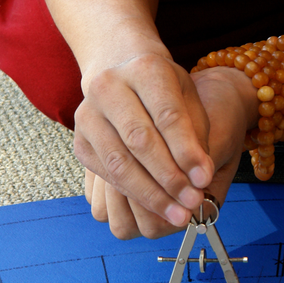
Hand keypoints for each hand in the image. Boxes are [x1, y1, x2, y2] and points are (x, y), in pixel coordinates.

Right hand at [76, 52, 214, 236]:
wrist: (124, 77)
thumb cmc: (167, 92)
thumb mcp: (189, 101)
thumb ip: (196, 136)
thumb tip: (200, 179)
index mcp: (146, 68)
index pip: (167, 116)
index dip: (187, 151)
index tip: (204, 180)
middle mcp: (109, 86)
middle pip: (140, 140)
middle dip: (170, 177)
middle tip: (193, 202)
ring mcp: (88, 113)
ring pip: (119, 162)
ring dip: (151, 194)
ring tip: (178, 214)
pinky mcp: (79, 141)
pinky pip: (106, 174)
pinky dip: (133, 194)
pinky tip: (157, 207)